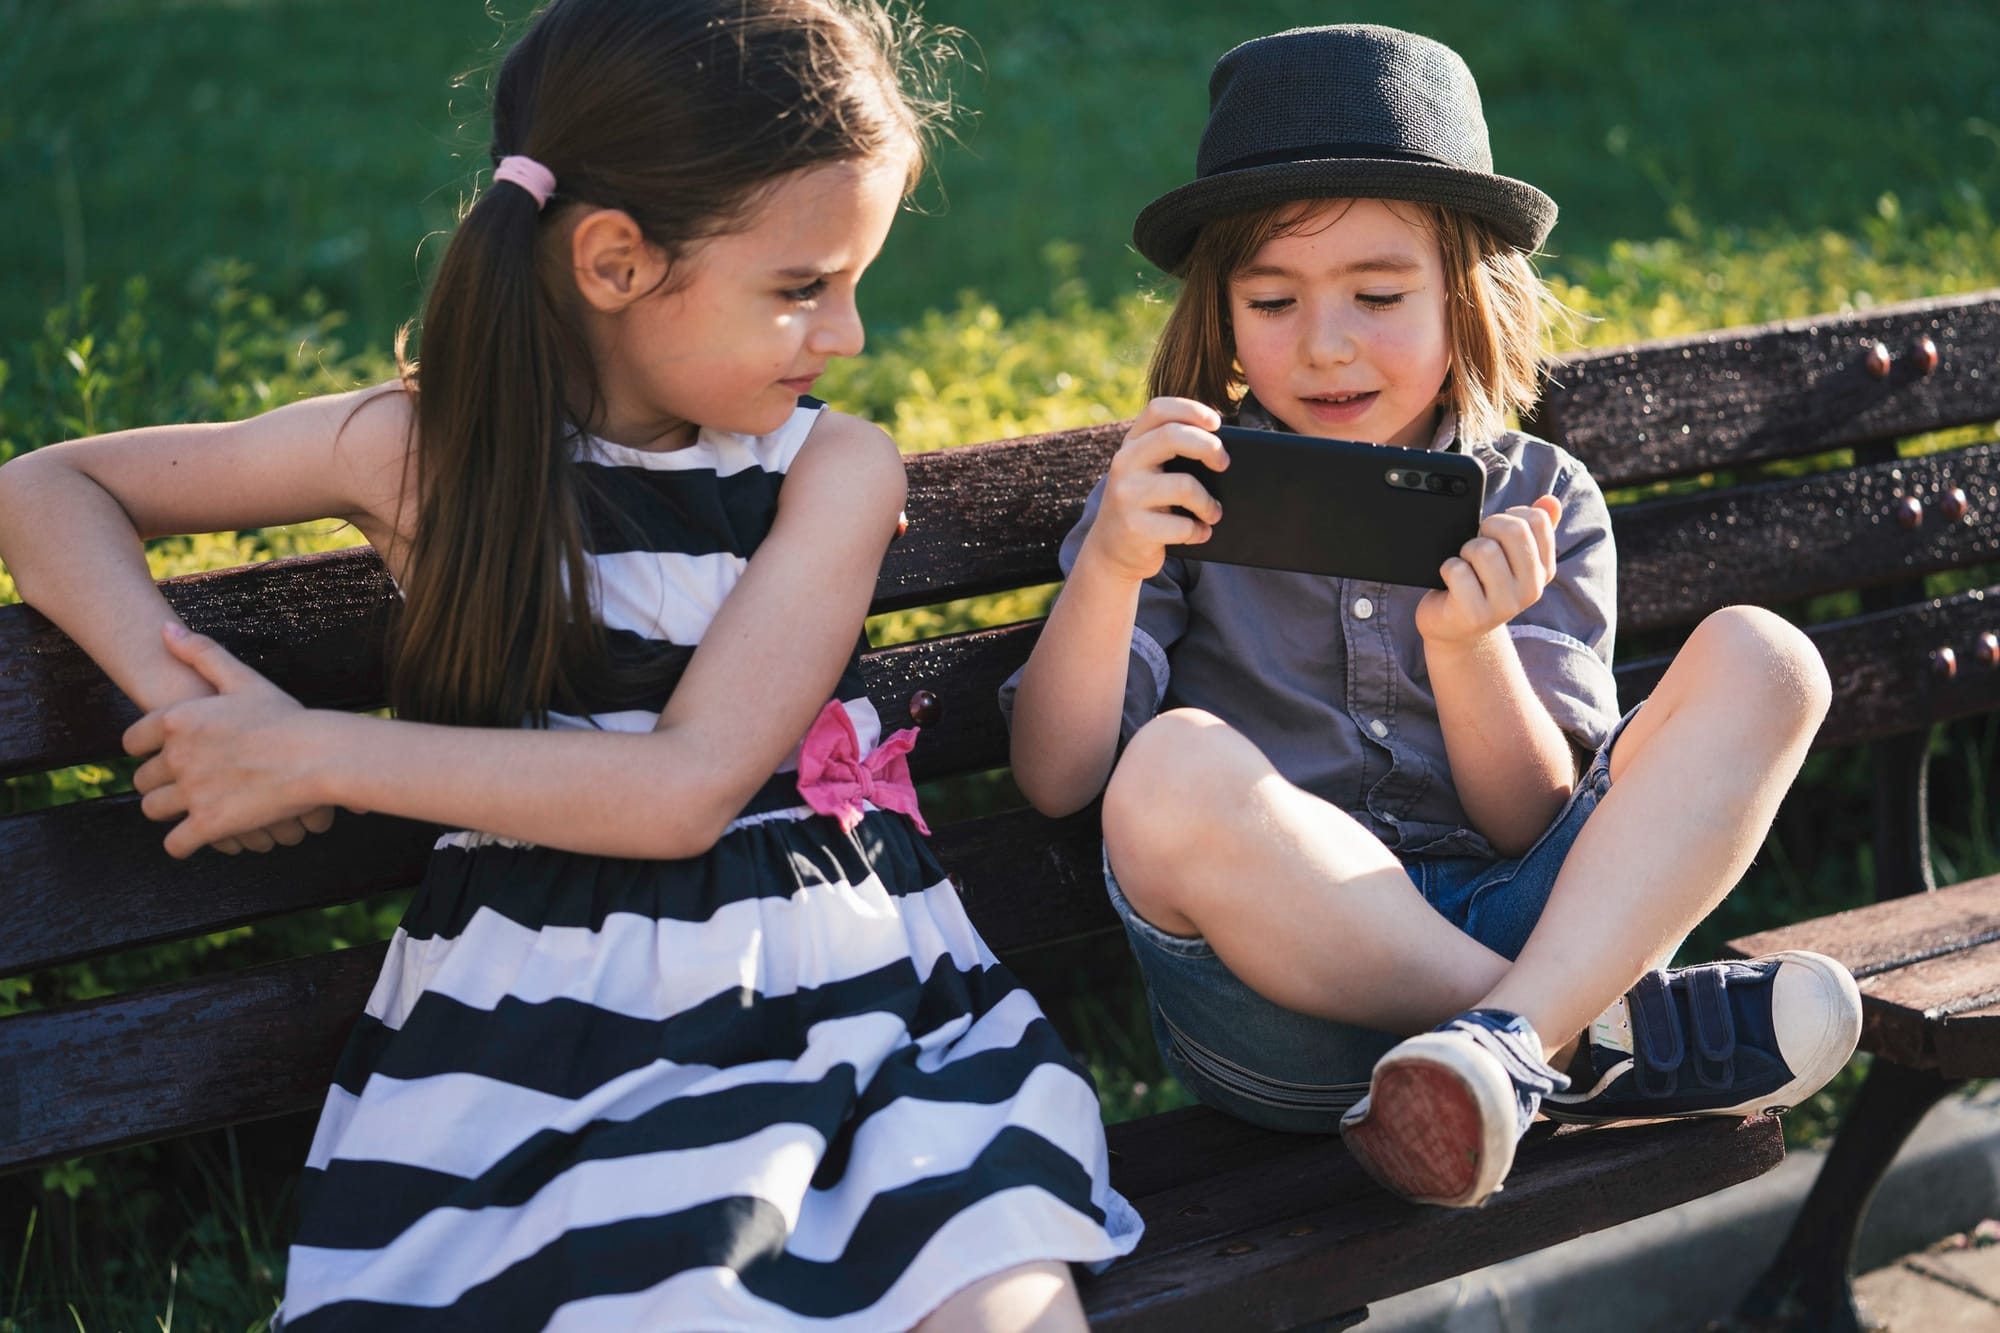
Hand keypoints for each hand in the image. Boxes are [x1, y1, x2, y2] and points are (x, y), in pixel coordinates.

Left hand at [122, 624, 337, 858]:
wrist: (320, 755)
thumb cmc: (286, 717)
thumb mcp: (243, 679)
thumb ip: (200, 653)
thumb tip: (164, 629)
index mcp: (177, 720)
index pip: (133, 742)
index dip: (146, 750)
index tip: (167, 754)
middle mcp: (176, 756)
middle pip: (143, 779)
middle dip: (160, 783)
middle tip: (188, 783)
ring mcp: (191, 793)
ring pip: (154, 810)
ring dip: (169, 811)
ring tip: (192, 808)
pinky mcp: (209, 825)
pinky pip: (176, 844)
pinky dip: (184, 843)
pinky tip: (200, 835)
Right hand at [1076, 397, 1229, 581]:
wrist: (1111, 551)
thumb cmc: (1144, 506)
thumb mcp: (1147, 472)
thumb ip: (1171, 453)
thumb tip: (1222, 449)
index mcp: (1131, 445)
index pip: (1158, 410)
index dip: (1191, 410)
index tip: (1217, 423)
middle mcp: (1124, 464)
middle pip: (1173, 436)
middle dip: (1209, 447)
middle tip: (1224, 464)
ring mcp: (1126, 496)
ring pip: (1185, 486)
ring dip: (1209, 503)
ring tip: (1214, 513)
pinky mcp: (1134, 528)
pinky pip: (1183, 526)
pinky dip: (1199, 531)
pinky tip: (1199, 533)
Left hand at [1416, 496, 1562, 647]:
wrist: (1454, 628)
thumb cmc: (1481, 583)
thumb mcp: (1509, 558)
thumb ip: (1532, 529)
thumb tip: (1550, 501)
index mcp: (1544, 570)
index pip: (1537, 520)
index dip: (1509, 516)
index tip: (1496, 532)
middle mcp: (1531, 589)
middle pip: (1514, 530)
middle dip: (1487, 528)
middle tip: (1476, 545)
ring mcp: (1504, 605)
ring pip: (1484, 550)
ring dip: (1465, 551)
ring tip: (1465, 566)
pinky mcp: (1474, 614)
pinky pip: (1458, 570)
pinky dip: (1447, 568)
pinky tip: (1450, 583)